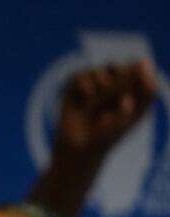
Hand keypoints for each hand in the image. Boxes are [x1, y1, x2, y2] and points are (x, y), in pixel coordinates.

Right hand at [30, 60, 157, 216]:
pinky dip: (84, 85)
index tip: (135, 87)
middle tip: (115, 94)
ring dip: (99, 84)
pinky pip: (78, 75)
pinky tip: (87, 98)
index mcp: (128, 89)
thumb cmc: (109, 136)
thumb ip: (145, 93)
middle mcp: (109, 85)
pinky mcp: (72, 89)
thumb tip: (144, 64)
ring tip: (96, 102)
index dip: (136, 74)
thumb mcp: (133, 117)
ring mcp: (90, 86)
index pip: (136, 70)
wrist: (79, 150)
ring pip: (97, 70)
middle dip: (117, 79)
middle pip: (116, 66)